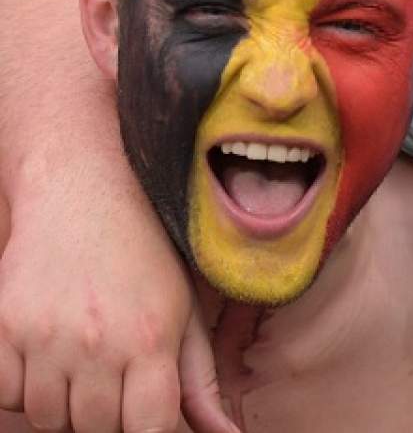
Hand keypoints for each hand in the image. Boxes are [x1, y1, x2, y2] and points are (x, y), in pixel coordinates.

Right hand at [0, 156, 235, 432]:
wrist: (83, 195)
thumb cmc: (145, 255)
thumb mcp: (185, 311)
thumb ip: (200, 382)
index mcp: (151, 340)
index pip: (149, 429)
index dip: (149, 432)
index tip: (146, 416)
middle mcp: (97, 343)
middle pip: (95, 430)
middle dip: (108, 419)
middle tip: (115, 381)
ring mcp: (44, 337)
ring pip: (47, 419)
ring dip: (65, 407)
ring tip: (84, 366)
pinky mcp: (3, 328)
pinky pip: (6, 396)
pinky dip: (23, 390)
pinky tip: (48, 358)